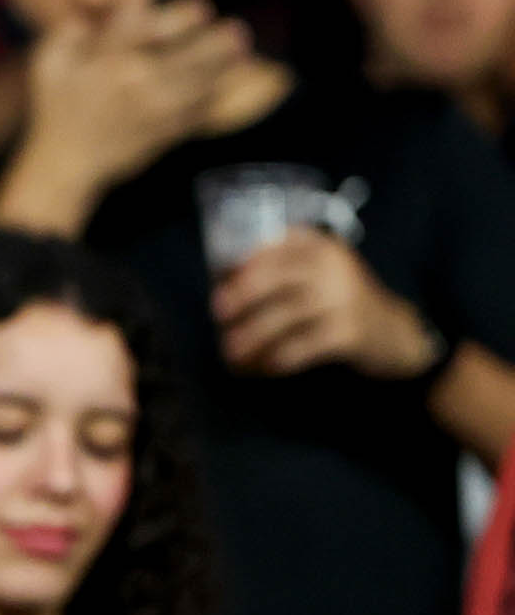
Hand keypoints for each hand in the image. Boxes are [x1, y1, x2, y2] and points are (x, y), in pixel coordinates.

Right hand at [20, 0, 254, 203]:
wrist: (67, 161)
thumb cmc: (57, 107)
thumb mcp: (50, 61)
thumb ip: (73, 29)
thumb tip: (102, 8)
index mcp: (108, 59)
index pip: (152, 29)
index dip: (183, 16)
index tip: (203, 8)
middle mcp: (137, 81)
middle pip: (191, 56)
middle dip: (219, 41)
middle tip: (238, 30)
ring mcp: (156, 109)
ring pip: (202, 82)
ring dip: (226, 66)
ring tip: (243, 51)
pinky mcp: (167, 131)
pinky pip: (200, 111)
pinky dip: (216, 96)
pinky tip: (225, 83)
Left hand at [213, 229, 430, 379]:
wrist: (397, 333)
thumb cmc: (342, 302)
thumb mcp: (321, 273)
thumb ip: (284, 269)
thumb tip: (222, 281)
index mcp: (323, 248)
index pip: (277, 248)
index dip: (245, 264)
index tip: (221, 281)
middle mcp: (334, 268)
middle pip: (275, 279)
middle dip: (241, 297)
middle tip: (218, 314)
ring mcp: (344, 300)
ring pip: (283, 317)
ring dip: (251, 336)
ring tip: (231, 351)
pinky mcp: (349, 333)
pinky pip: (300, 347)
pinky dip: (276, 358)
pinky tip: (262, 367)